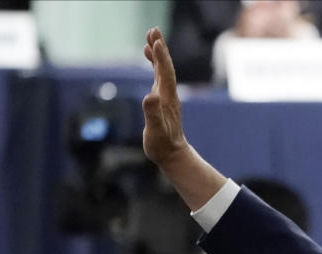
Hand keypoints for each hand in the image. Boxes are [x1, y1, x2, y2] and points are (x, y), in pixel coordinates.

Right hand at [142, 27, 189, 168]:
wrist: (173, 155)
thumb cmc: (162, 146)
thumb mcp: (155, 131)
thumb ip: (153, 114)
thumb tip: (150, 97)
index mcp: (166, 99)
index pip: (164, 74)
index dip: (160, 58)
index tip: (155, 42)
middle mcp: (168, 94)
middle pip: (165, 66)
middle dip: (159, 48)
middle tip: (153, 30)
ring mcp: (165, 96)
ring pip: (162, 69)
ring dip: (157, 52)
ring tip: (150, 37)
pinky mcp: (162, 99)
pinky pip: (158, 76)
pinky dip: (154, 63)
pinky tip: (148, 56)